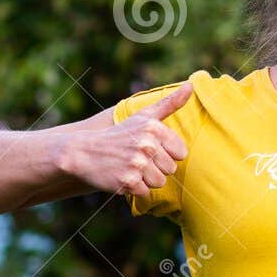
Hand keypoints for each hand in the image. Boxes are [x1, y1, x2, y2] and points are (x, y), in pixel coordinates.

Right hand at [61, 82, 191, 196]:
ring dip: (146, 179)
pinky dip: (134, 188)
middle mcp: (146, 145)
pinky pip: (145, 192)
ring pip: (159, 182)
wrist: (84, 152)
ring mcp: (136, 164)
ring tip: (129, 167)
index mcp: (154, 129)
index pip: (180, 153)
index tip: (149, 148)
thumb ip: (170, 103)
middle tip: (135, 159)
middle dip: (155, 167)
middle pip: (170, 169)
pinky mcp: (127, 181)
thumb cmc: (120, 134)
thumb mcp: (144, 116)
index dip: (166, 154)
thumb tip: (192, 84)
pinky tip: (121, 176)